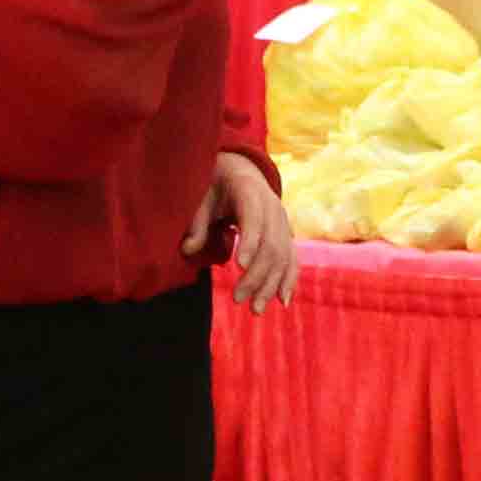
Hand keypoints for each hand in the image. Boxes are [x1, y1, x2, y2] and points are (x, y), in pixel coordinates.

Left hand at [189, 155, 294, 311]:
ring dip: (270, 285)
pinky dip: (289, 280)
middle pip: (271, 245)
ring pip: (283, 257)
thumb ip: (197, 223)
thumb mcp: (203, 197)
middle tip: (237, 299)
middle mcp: (273, 208)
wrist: (242, 170)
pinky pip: (292, 259)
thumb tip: (187, 249)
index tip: (239, 266)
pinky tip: (282, 302)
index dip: (249, 243)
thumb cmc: (217, 185)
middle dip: (256, 275)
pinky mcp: (287, 235)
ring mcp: (283, 223)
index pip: (254, 220)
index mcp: (251, 193)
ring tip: (255, 310)